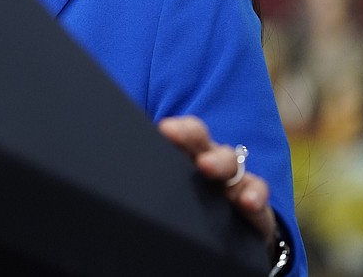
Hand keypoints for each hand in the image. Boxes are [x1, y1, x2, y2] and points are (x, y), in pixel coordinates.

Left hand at [157, 115, 276, 243]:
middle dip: (191, 136)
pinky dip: (254, 195)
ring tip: (208, 167)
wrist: (227, 232)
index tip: (163, 129)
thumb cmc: (191, 200)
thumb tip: (104, 169)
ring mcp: (234, 180)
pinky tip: (247, 201)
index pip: (185, 133)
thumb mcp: (168, 184)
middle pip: (204, 142)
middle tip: (174, 135)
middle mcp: (212, 161)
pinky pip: (257, 193)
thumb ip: (147, 172)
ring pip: (232, 163)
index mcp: (190, 154)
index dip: (177, 129)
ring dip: (221, 162)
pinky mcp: (254, 203)